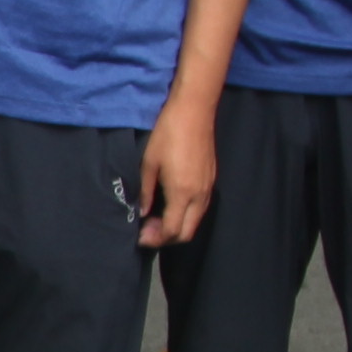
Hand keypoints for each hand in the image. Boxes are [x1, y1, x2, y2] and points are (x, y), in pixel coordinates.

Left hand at [136, 94, 219, 247]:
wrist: (194, 112)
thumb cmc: (168, 134)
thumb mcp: (149, 164)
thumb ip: (145, 192)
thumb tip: (142, 213)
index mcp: (183, 193)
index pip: (172, 230)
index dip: (155, 239)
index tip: (140, 237)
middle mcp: (199, 195)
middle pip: (187, 232)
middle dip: (167, 238)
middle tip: (147, 231)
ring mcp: (208, 188)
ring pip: (196, 221)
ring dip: (177, 227)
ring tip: (156, 219)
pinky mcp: (211, 180)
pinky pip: (200, 209)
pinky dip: (186, 215)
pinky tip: (171, 206)